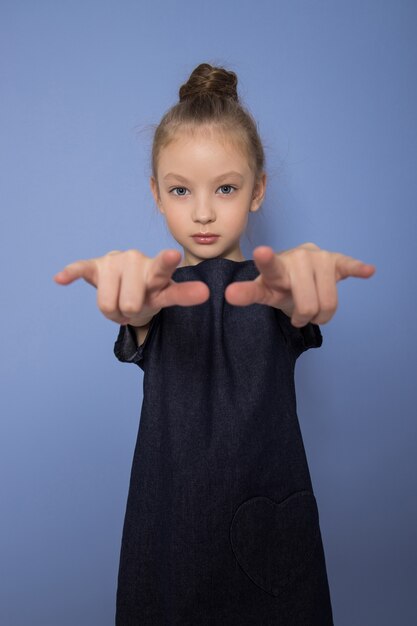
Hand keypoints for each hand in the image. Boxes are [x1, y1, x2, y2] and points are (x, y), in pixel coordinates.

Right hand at [53, 248, 209, 325]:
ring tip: (119, 303)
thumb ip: (184, 294)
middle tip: (133, 307)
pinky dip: (72, 275)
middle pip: (128, 305)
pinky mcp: (94, 266)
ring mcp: (113, 262)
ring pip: (106, 305)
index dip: (167, 262)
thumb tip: (206, 293)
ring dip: (111, 312)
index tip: (173, 255)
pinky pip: (80, 270)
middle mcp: (135, 261)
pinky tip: (62, 279)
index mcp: (156, 270)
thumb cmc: (150, 291)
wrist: (128, 285)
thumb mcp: (167, 295)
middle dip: (128, 314)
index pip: (163, 267)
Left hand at [224, 243, 375, 326]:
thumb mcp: (263, 291)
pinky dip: (358, 269)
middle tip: (298, 314)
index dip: (265, 260)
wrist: (295, 275)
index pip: (269, 266)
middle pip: (309, 304)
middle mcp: (299, 258)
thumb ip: (247, 293)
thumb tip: (228, 295)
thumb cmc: (279, 285)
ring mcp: (319, 258)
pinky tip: (368, 271)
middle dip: (305, 317)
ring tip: (313, 308)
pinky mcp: (337, 261)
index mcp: (276, 266)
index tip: (261, 252)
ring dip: (322, 315)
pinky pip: (350, 266)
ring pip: (329, 303)